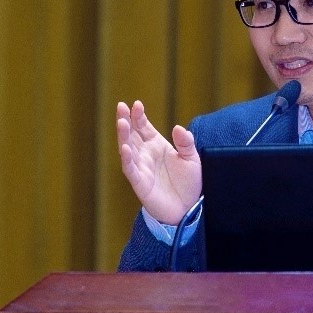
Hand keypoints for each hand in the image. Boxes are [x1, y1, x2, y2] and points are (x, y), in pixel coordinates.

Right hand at [115, 100, 202, 224]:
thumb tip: (178, 127)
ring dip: (123, 136)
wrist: (188, 208)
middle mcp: (145, 154)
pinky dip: (127, 159)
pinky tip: (125, 148)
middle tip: (120, 106)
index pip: (144, 126)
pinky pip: (130, 169)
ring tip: (121, 122)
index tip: (136, 104)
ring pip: (127, 149)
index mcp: (156, 145)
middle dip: (125, 120)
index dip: (139, 115)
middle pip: (132, 134)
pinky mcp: (140, 183)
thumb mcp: (192, 159)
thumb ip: (186, 143)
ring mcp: (141, 167)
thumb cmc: (188, 183)